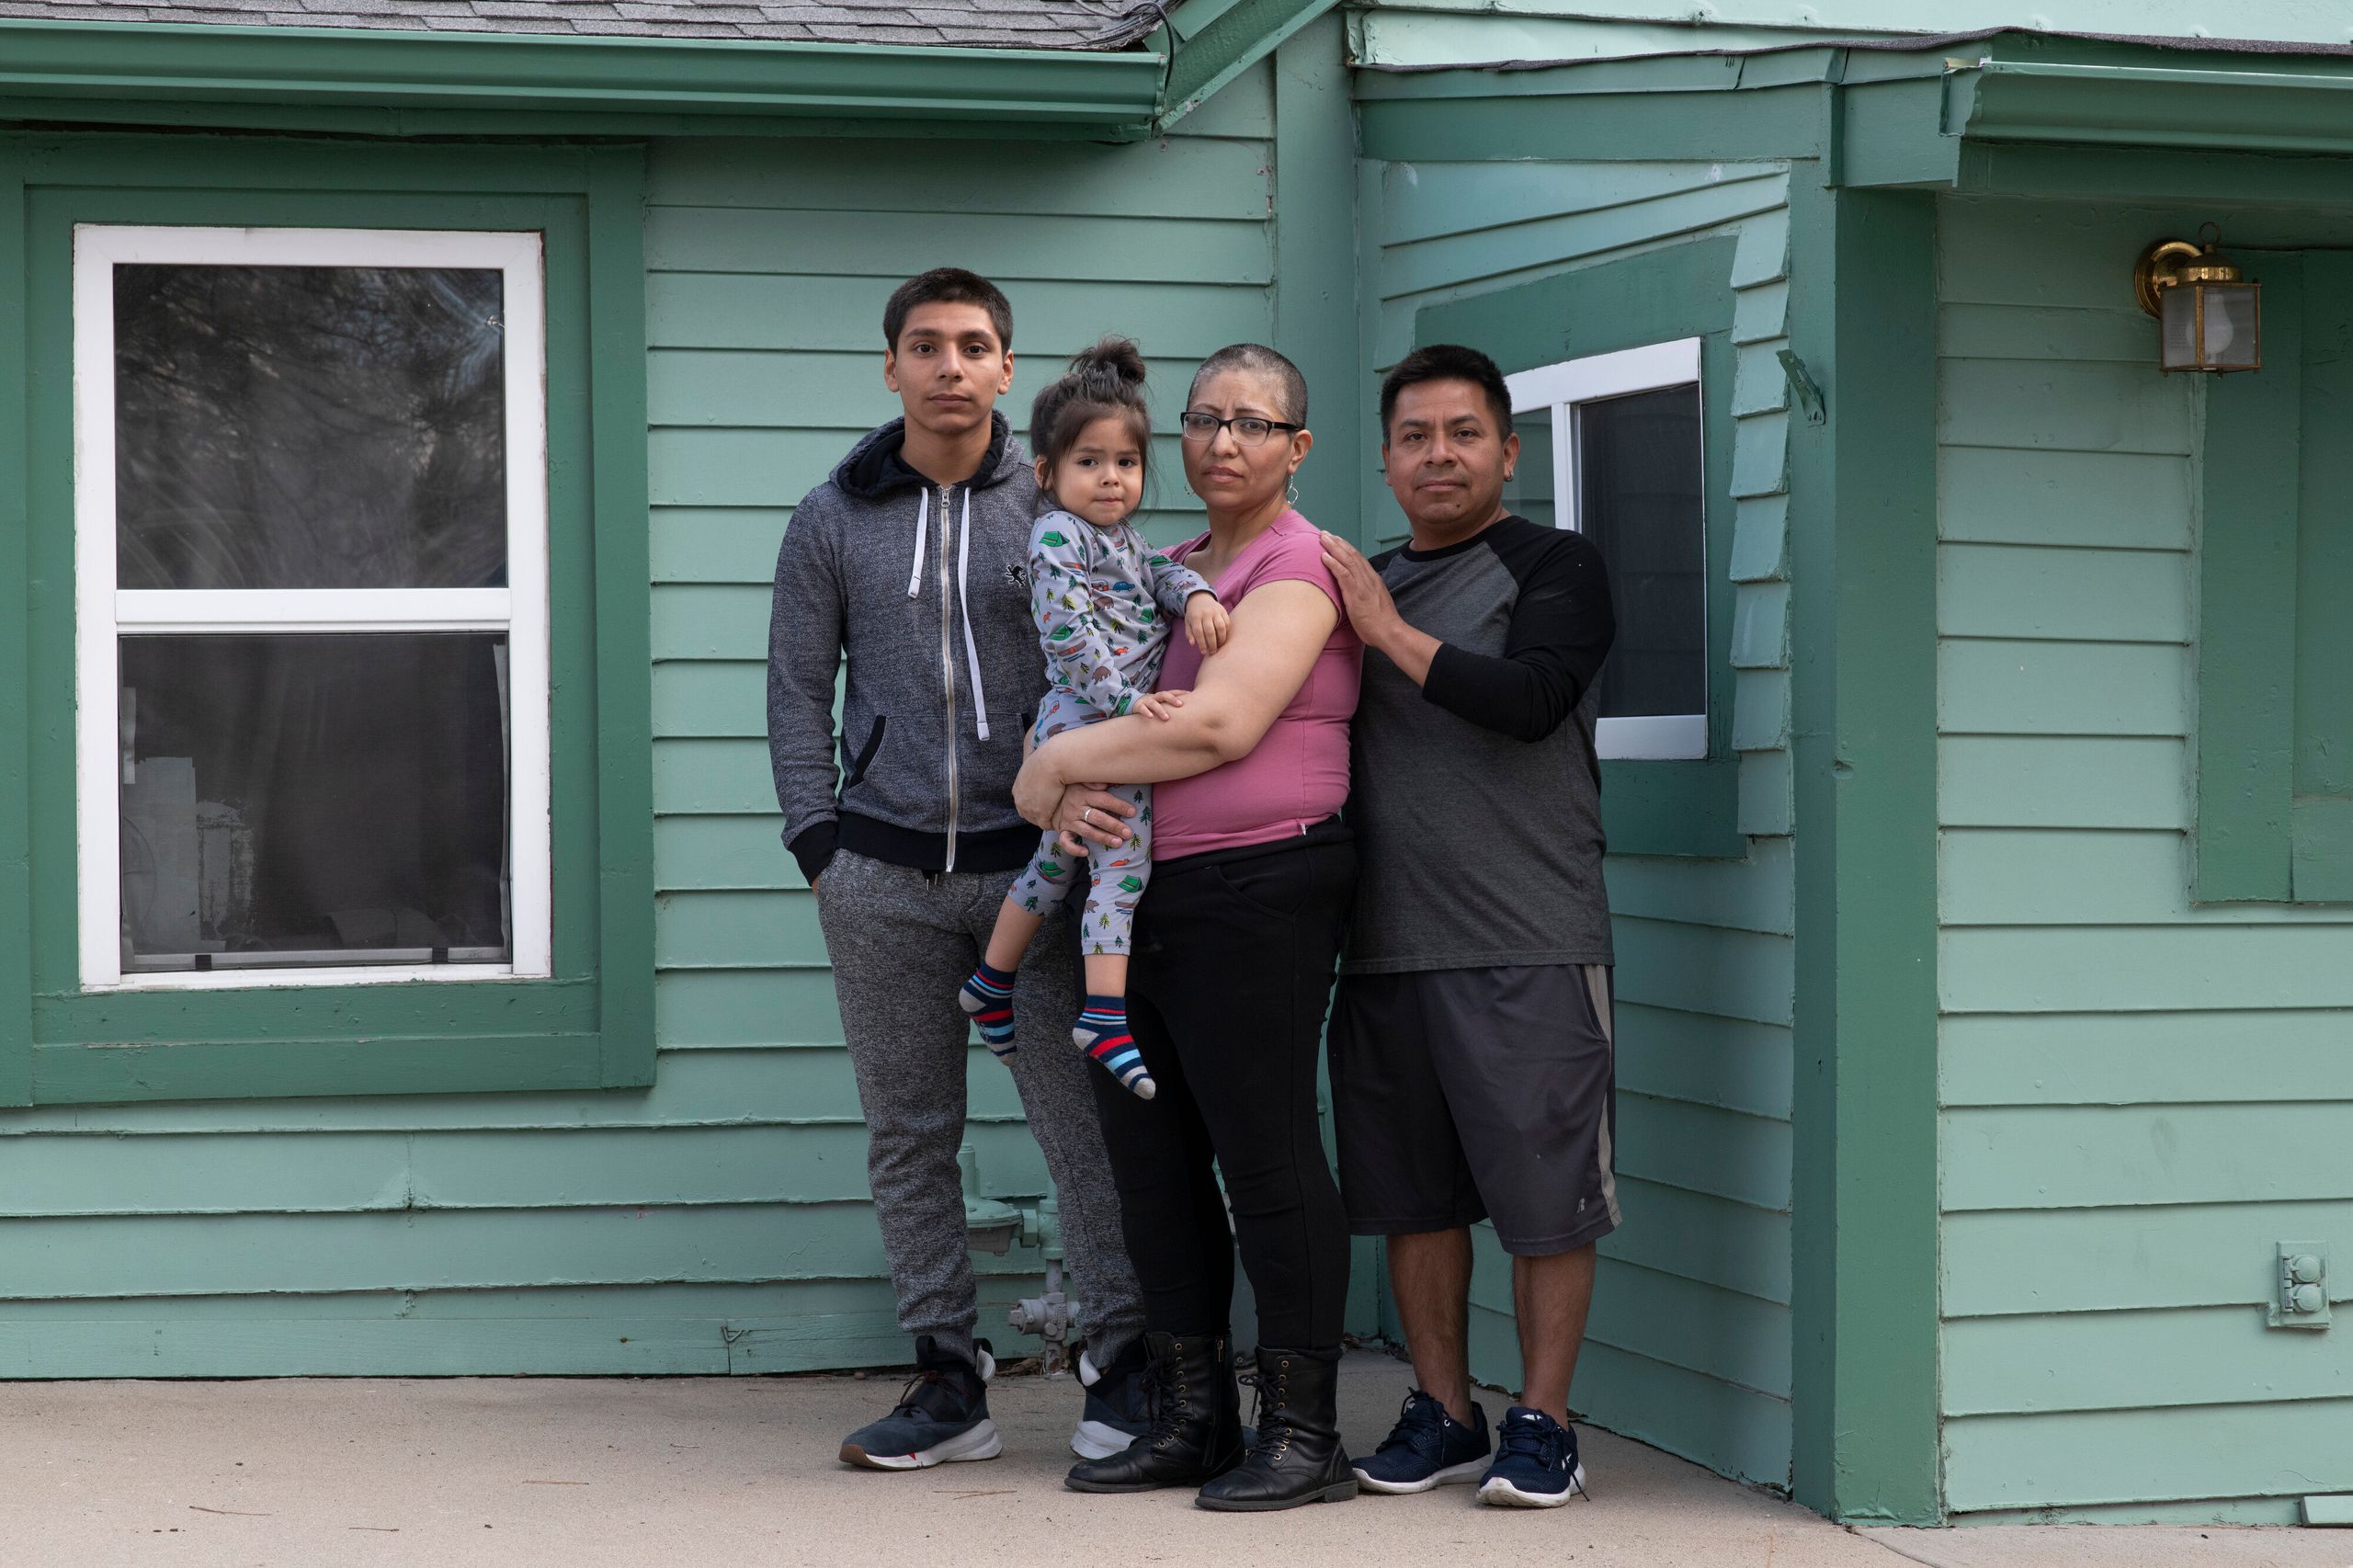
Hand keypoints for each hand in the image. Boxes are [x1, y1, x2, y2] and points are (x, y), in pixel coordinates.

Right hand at [1053, 784, 1135, 852]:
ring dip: (1103, 838)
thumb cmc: (1072, 789)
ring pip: (1087, 831)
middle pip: (1097, 818)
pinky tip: (1086, 852)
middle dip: (1114, 825)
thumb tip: (1107, 782)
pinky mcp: (1062, 830)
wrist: (1048, 798)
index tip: (1132, 812)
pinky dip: (1074, 849)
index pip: (1104, 800)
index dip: (1119, 806)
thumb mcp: (1081, 780)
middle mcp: (1076, 808)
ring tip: (1117, 843)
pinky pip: (1066, 842)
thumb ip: (1094, 781)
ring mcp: (1069, 821)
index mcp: (1084, 794)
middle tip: (1128, 833)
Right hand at [1134, 689, 1188, 722]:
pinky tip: (1151, 717)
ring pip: (1154, 704)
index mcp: (1161, 696)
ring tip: (1167, 718)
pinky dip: (1146, 712)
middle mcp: (1155, 697)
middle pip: (1164, 695)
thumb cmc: (1152, 705)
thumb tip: (1188, 711)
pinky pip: (1142, 709)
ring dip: (1160, 710)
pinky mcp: (1138, 706)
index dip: (1181, 692)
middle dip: (1172, 699)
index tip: (1190, 694)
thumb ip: (1171, 706)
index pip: (1172, 692)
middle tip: (1180, 705)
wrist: (1133, 703)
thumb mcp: (1161, 703)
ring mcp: (1146, 701)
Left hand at [1184, 591, 1231, 654]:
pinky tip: (1223, 637)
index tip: (1203, 652)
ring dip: (1221, 639)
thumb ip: (1189, 633)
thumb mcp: (1188, 622)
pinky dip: (1226, 631)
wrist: (1200, 598)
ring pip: (1221, 627)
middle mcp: (1206, 613)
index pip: (1198, 632)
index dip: (1201, 644)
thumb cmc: (1193, 614)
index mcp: (1195, 616)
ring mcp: (1215, 611)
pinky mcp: (1223, 610)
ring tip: (1220, 645)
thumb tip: (1192, 644)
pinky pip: (1227, 622)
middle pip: (1210, 631)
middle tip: (1213, 652)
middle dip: (1212, 644)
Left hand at [1319, 531, 1402, 649]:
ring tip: (1322, 538)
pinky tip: (1324, 556)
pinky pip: (1343, 574)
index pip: (1359, 559)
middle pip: (1352, 554)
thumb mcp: (1374, 603)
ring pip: (1347, 560)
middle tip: (1325, 533)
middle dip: (1338, 542)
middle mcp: (1368, 578)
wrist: (1389, 632)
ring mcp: (1363, 585)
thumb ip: (1366, 594)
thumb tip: (1357, 593)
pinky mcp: (1356, 594)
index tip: (1336, 540)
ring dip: (1333, 548)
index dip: (1346, 548)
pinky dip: (1333, 564)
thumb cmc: (1381, 623)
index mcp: (1373, 580)